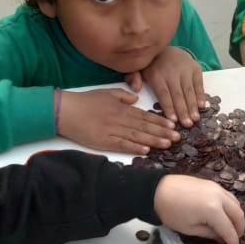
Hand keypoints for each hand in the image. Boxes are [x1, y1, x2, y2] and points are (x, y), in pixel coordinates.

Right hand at [57, 87, 178, 154]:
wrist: (66, 111)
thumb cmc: (86, 101)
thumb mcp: (106, 93)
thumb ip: (123, 96)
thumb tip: (136, 98)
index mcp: (122, 108)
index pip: (145, 116)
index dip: (160, 121)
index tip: (173, 125)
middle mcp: (120, 119)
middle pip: (145, 127)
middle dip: (162, 132)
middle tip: (178, 138)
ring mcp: (112, 131)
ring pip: (137, 136)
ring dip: (153, 141)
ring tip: (167, 144)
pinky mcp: (103, 141)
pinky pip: (122, 145)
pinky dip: (134, 148)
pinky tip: (146, 150)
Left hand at [125, 47, 206, 126]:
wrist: (165, 49)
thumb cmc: (151, 65)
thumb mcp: (138, 69)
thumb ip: (133, 78)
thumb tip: (136, 89)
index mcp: (156, 74)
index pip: (163, 93)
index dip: (169, 107)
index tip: (173, 121)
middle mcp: (171, 71)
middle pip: (178, 94)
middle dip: (183, 111)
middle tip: (187, 125)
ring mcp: (185, 69)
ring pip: (189, 90)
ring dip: (193, 106)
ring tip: (195, 119)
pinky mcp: (195, 68)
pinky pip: (199, 84)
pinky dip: (201, 95)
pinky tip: (202, 107)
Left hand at [154, 174, 244, 243]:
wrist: (157, 191)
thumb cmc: (171, 212)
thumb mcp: (190, 228)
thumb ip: (210, 234)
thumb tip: (222, 238)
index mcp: (213, 210)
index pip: (229, 229)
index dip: (233, 241)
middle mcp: (219, 197)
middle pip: (238, 214)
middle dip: (239, 229)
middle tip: (234, 239)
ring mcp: (217, 188)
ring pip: (236, 203)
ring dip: (236, 216)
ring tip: (230, 227)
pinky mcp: (213, 184)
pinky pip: (228, 196)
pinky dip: (231, 206)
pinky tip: (224, 214)